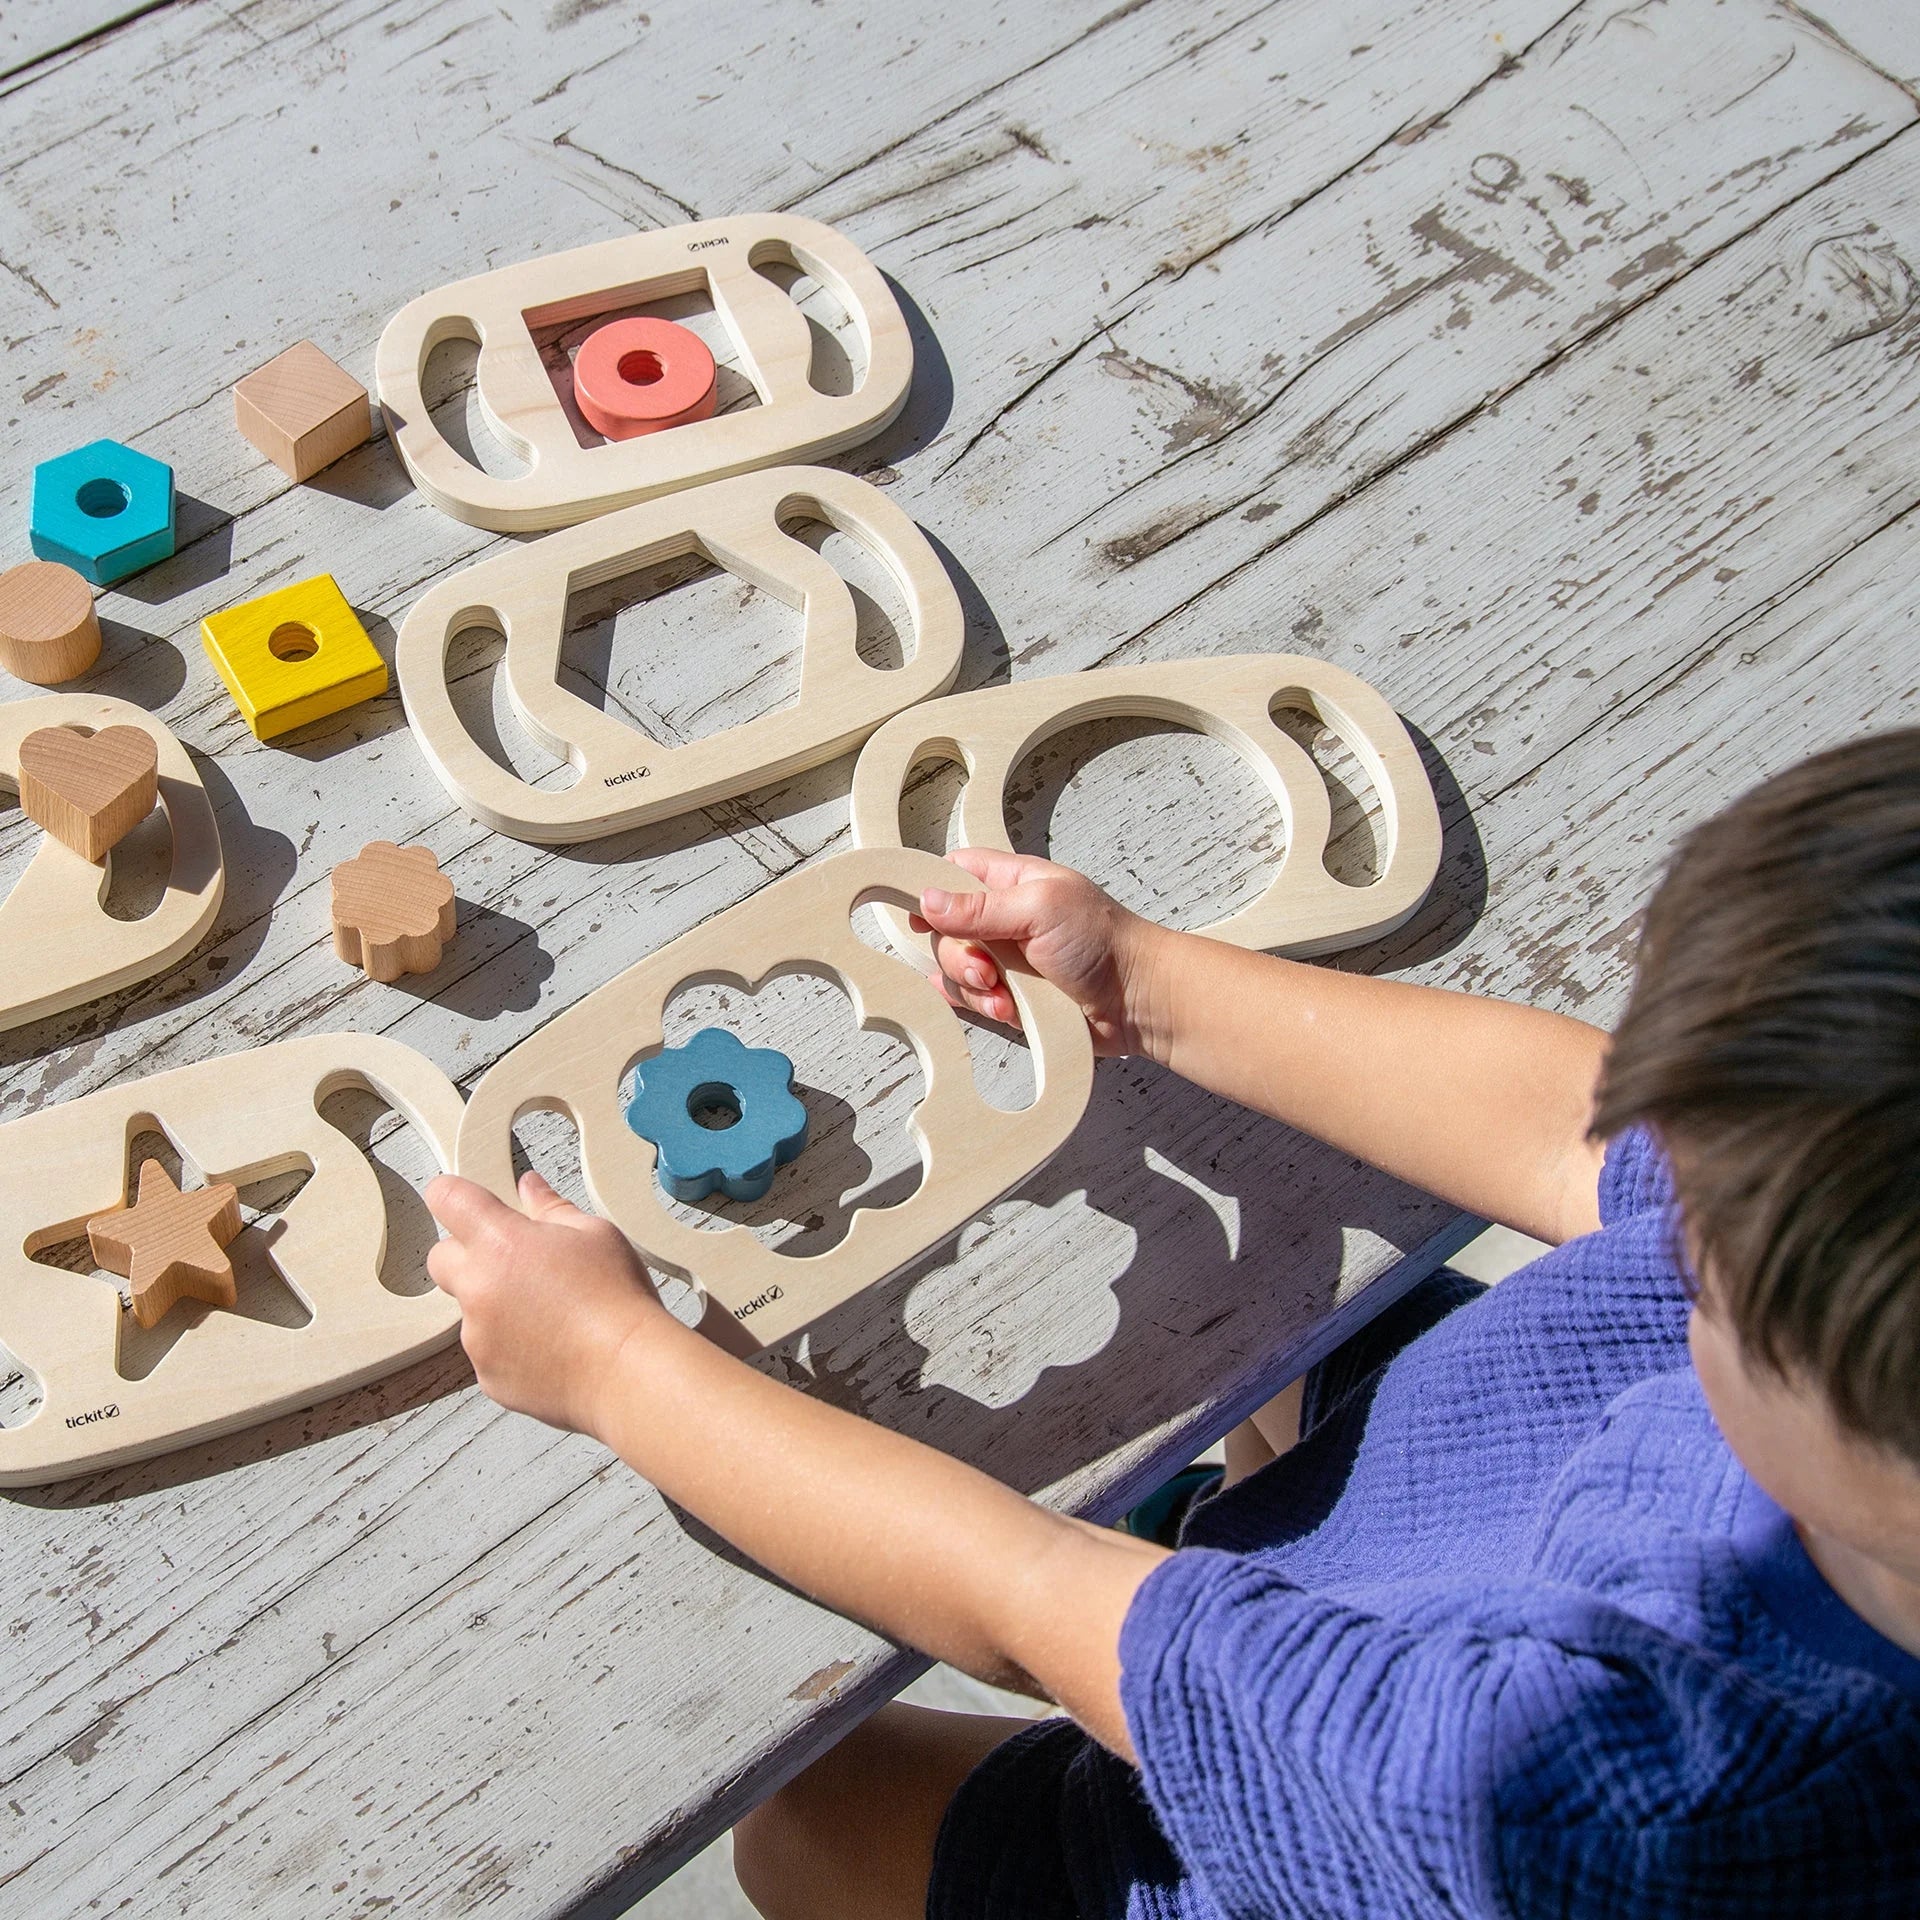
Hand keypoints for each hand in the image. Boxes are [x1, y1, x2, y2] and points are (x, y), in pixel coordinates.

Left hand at [424, 1170, 667, 1439]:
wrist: (626, 1370)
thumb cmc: (616, 1300)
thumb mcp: (595, 1233)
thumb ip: (551, 1208)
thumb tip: (530, 1189)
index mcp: (500, 1242)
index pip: (448, 1199)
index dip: (452, 1194)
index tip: (462, 1198)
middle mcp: (478, 1287)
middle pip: (441, 1259)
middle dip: (467, 1254)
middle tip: (514, 1261)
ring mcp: (478, 1336)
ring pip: (470, 1310)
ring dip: (496, 1305)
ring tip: (551, 1314)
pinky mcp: (487, 1375)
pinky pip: (488, 1352)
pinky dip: (510, 1347)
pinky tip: (551, 1346)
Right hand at [912, 848, 1164, 1056]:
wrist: (1138, 999)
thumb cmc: (1105, 941)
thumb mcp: (1041, 908)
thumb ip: (981, 906)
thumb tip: (928, 899)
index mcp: (1011, 883)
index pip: (953, 872)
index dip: (929, 889)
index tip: (918, 913)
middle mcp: (1003, 919)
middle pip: (946, 930)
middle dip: (959, 955)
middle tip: (988, 969)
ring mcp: (1005, 960)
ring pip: (955, 970)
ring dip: (974, 987)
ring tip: (1006, 997)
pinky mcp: (1010, 996)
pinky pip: (973, 1001)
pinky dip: (983, 1007)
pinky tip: (1005, 1009)